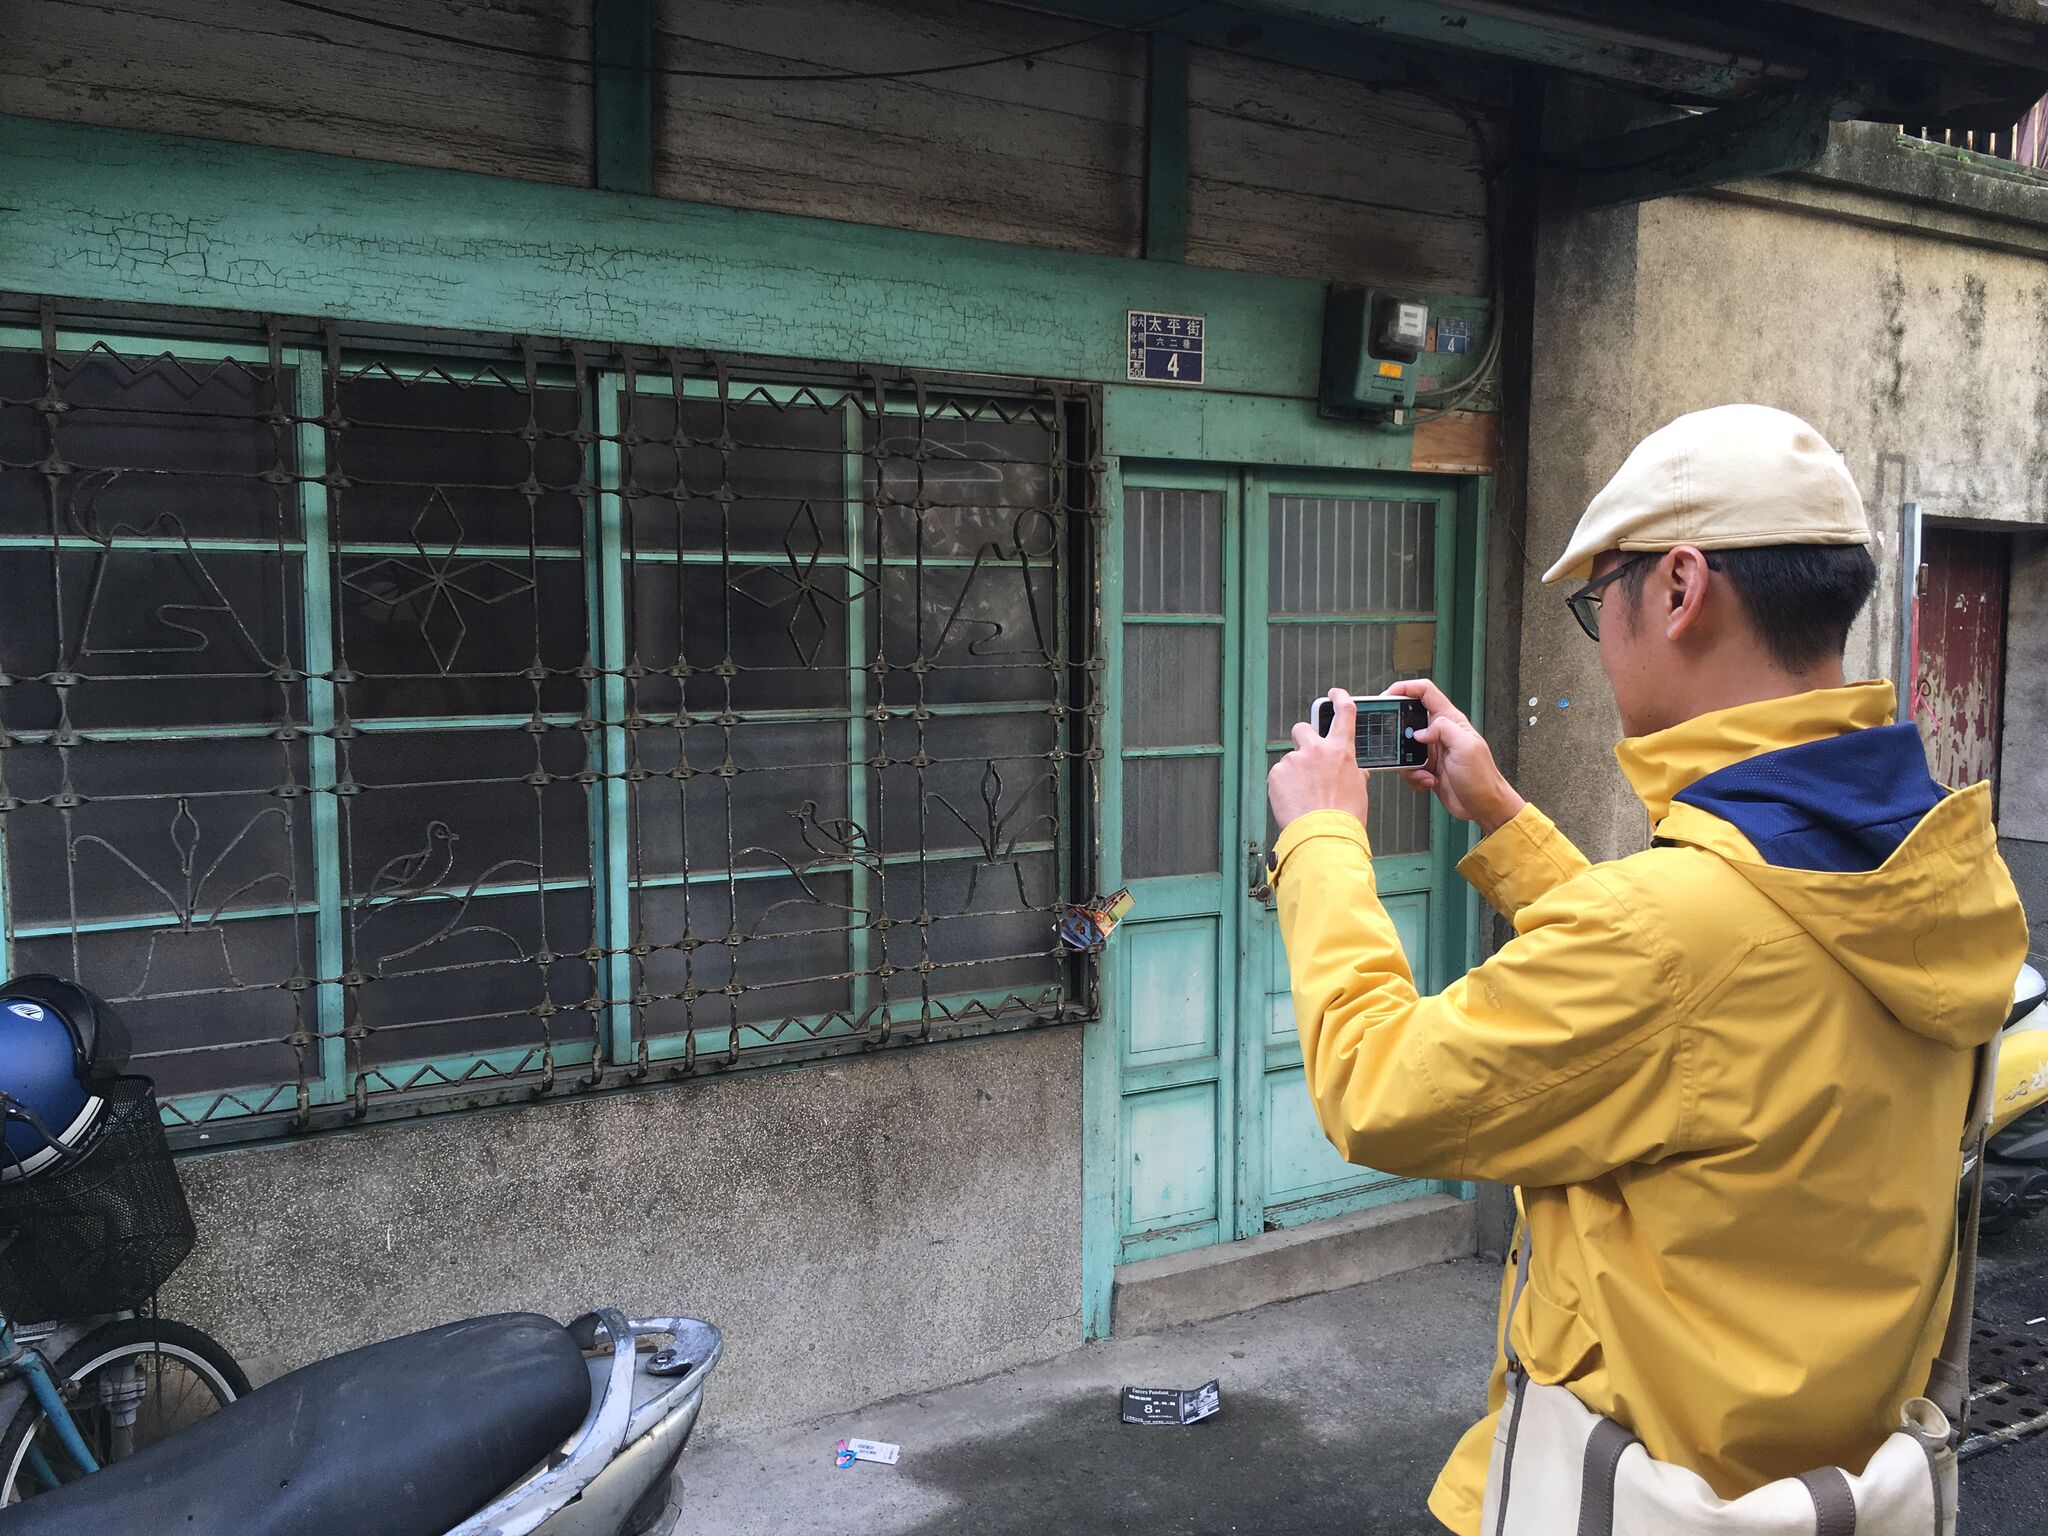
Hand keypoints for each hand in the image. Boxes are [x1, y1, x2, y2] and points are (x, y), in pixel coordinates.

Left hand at [1267, 689, 1371, 834]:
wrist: (1322, 834)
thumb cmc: (1343, 817)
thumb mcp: (1358, 789)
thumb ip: (1352, 773)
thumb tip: (1353, 771)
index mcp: (1341, 751)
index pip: (1344, 713)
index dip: (1339, 698)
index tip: (1334, 694)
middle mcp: (1317, 749)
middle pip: (1303, 728)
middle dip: (1303, 739)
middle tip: (1307, 760)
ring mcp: (1295, 760)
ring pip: (1290, 758)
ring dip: (1294, 771)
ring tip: (1302, 794)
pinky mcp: (1277, 773)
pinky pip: (1279, 774)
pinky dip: (1283, 785)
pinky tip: (1293, 800)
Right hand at [1384, 678, 1523, 834]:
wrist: (1483, 805)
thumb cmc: (1482, 777)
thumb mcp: (1466, 746)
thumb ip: (1443, 729)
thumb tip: (1420, 731)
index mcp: (1450, 721)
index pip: (1425, 692)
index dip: (1406, 688)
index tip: (1388, 696)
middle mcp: (1440, 733)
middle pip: (1409, 718)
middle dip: (1398, 731)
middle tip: (1394, 742)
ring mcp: (1432, 751)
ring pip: (1404, 748)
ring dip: (1407, 763)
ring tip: (1423, 772)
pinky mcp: (1427, 768)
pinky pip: (1408, 768)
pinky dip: (1414, 777)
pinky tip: (1429, 782)